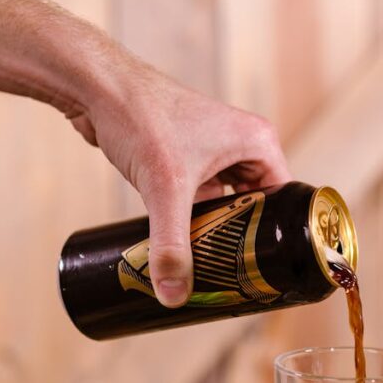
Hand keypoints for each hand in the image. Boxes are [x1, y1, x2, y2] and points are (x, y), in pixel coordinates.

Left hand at [70, 60, 289, 307]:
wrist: (96, 87)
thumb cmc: (141, 117)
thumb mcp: (165, 189)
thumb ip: (171, 245)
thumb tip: (173, 295)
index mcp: (258, 142)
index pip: (286, 201)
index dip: (280, 237)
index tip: (269, 272)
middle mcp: (241, 145)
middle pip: (257, 207)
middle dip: (245, 240)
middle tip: (238, 279)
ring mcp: (212, 152)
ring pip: (225, 206)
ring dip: (216, 232)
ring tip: (214, 269)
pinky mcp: (184, 159)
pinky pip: (199, 200)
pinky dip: (193, 221)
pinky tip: (186, 247)